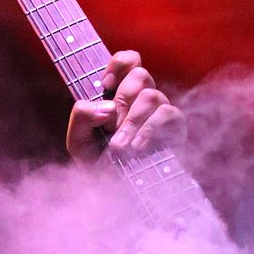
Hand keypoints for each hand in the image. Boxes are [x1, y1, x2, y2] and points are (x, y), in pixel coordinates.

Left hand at [66, 48, 185, 165]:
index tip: (105, 85)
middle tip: (110, 130)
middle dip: (122, 102)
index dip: (120, 64)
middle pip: (140, 75)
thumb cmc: (98, 165)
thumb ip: (81, 117)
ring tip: (120, 147)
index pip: (129, 60)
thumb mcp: (78, 141)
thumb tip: (108, 107)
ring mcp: (160, 111)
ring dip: (132, 121)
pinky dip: (150, 128)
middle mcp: (142, 98)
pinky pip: (167, 113)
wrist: (117, 193)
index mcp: (120, 93)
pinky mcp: (175, 126)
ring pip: (151, 95)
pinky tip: (139, 146)